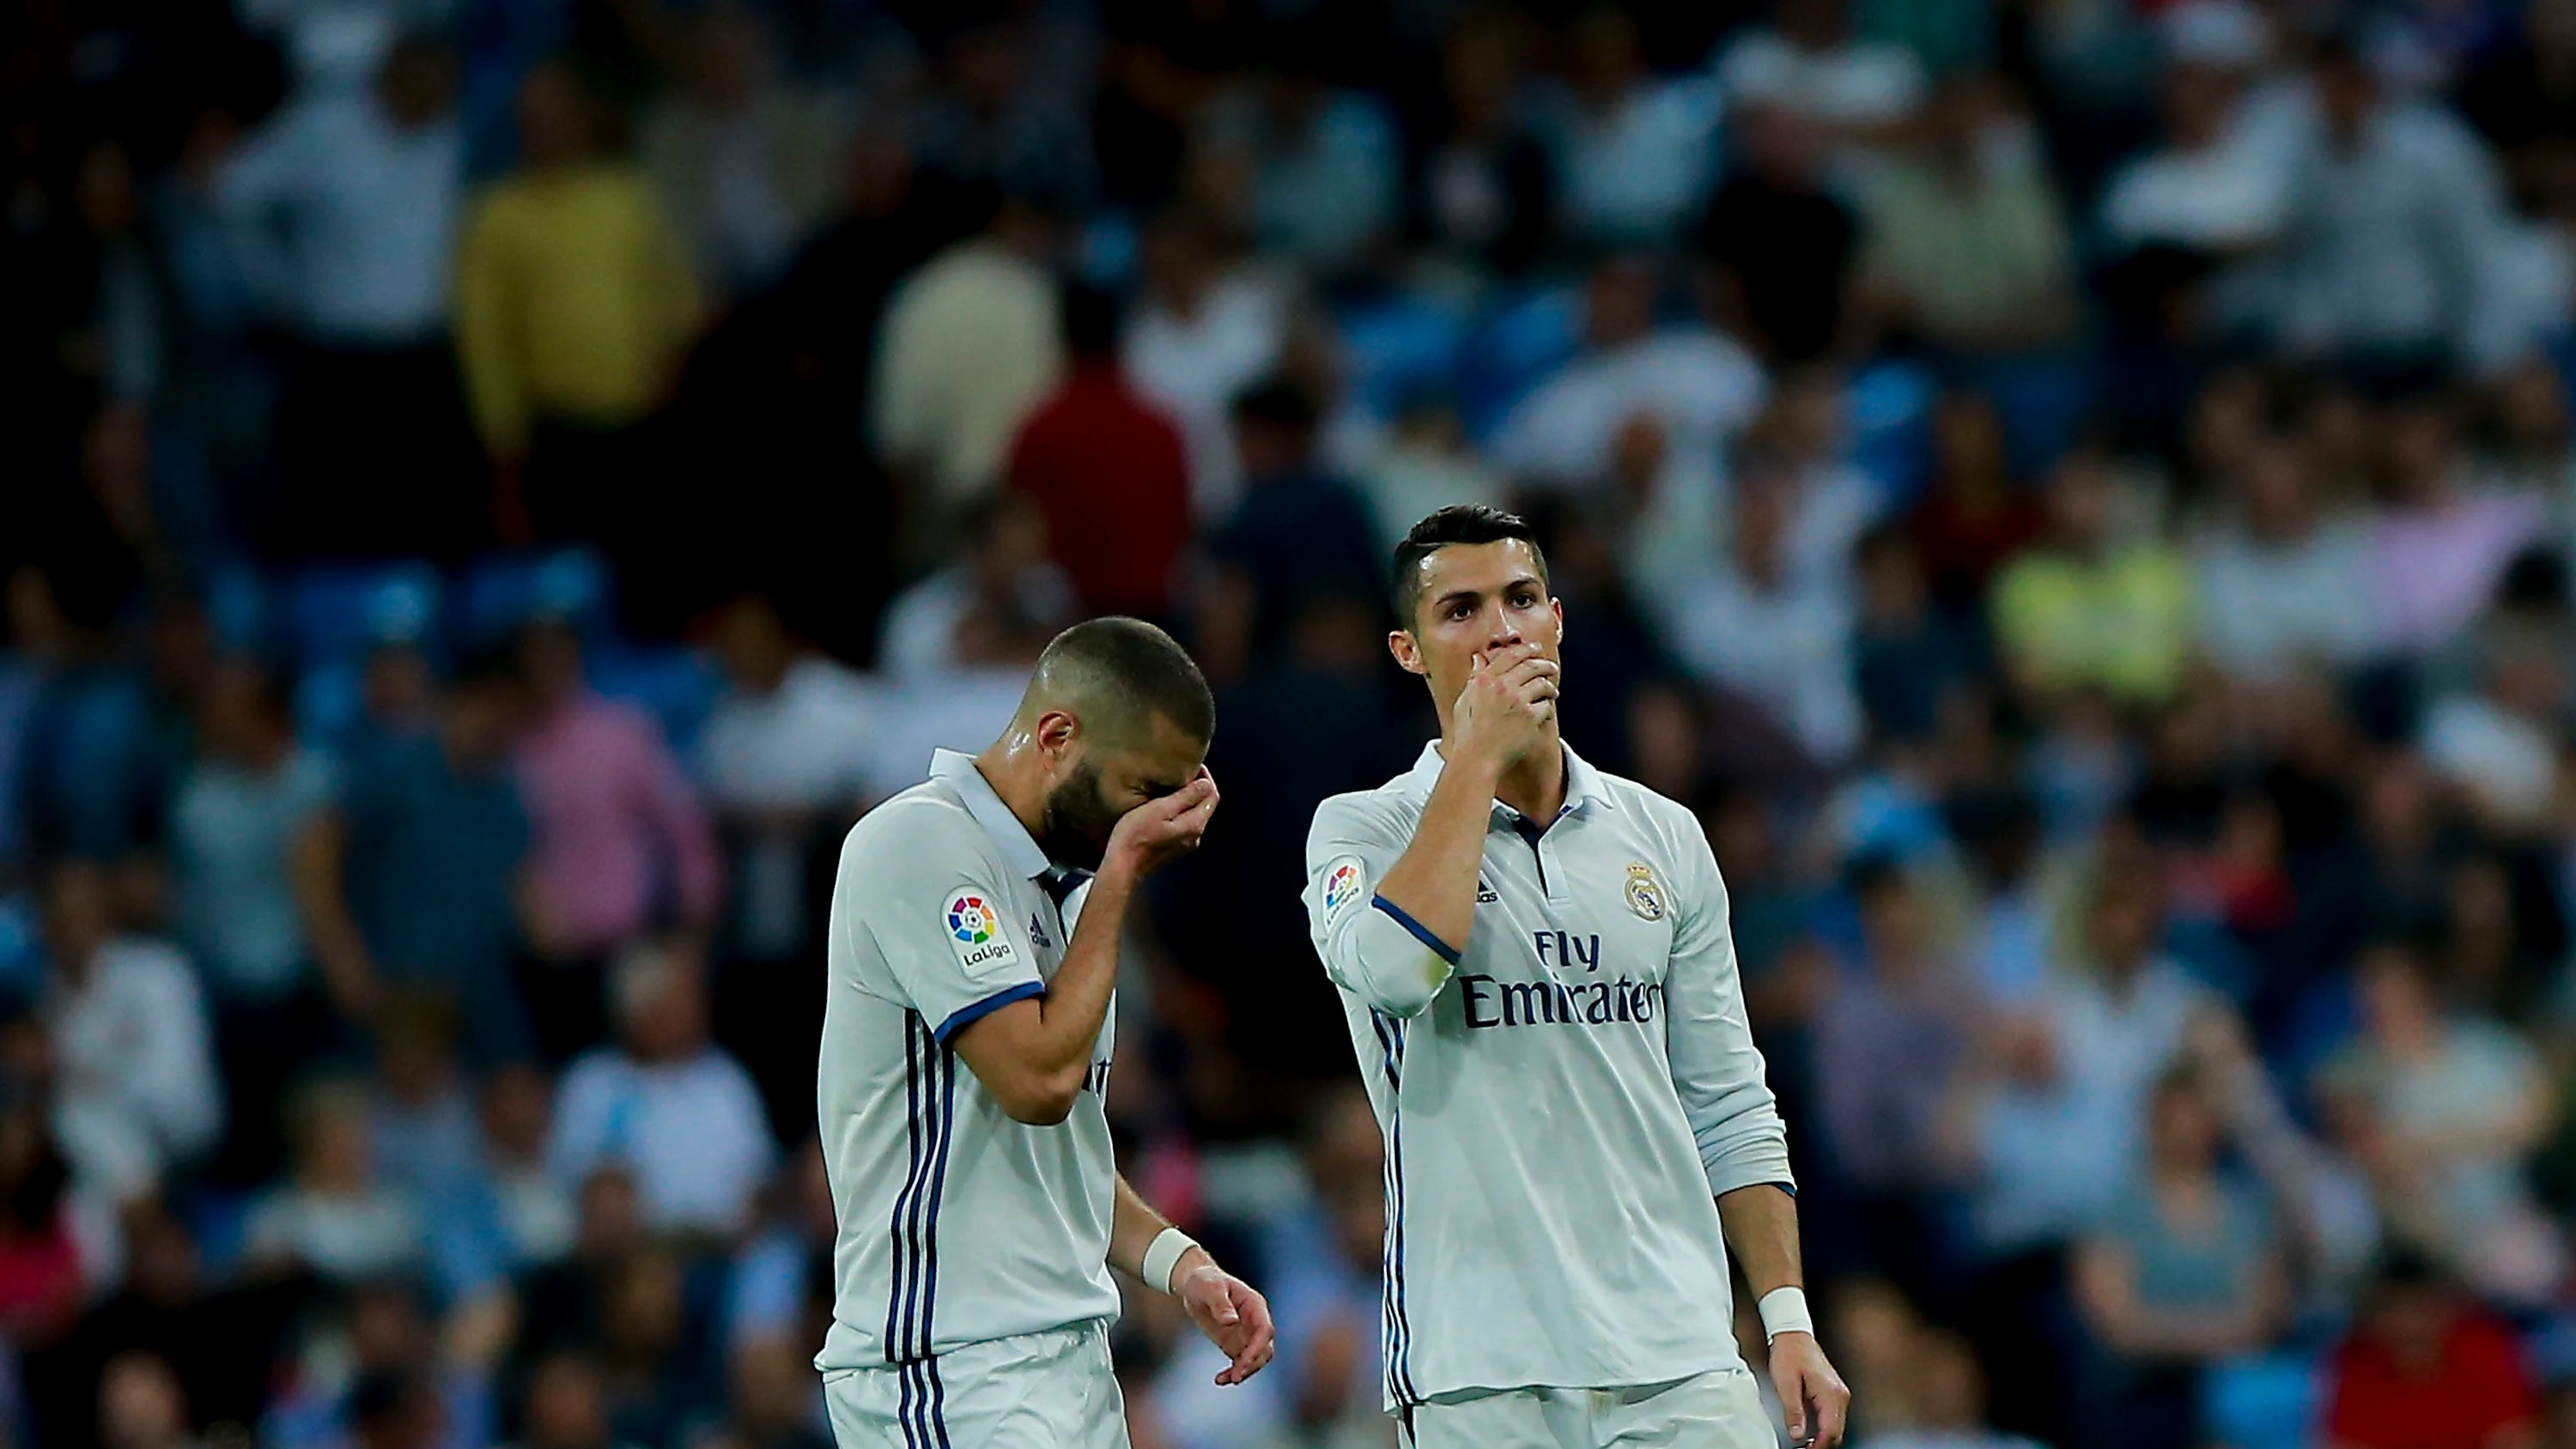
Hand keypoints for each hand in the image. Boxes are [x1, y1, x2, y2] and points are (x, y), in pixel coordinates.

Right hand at [1103, 769, 1219, 881]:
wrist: (1122, 867)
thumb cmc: (1136, 836)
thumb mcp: (1160, 809)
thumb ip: (1185, 797)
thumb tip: (1205, 784)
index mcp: (1195, 825)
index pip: (1211, 795)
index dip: (1205, 778)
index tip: (1192, 766)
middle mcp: (1195, 836)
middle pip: (1205, 805)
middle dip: (1197, 787)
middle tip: (1181, 772)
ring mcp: (1185, 844)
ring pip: (1195, 814)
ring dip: (1188, 798)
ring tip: (1172, 785)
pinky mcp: (1175, 848)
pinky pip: (1185, 823)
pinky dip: (1180, 810)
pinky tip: (1165, 805)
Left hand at [1175, 1261, 1276, 1385]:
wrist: (1196, 1286)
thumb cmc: (1205, 1281)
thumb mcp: (1209, 1288)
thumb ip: (1220, 1303)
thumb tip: (1231, 1321)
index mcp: (1254, 1305)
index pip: (1265, 1329)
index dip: (1257, 1347)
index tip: (1244, 1361)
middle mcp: (1254, 1322)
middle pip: (1264, 1349)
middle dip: (1252, 1364)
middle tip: (1235, 1376)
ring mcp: (1246, 1335)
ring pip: (1255, 1360)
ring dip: (1244, 1372)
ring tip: (1225, 1379)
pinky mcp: (1235, 1344)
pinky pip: (1240, 1363)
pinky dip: (1232, 1373)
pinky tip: (1220, 1380)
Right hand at [1450, 643, 1558, 772]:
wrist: (1477, 759)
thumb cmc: (1469, 734)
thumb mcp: (1465, 700)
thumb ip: (1474, 677)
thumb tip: (1478, 659)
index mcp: (1485, 680)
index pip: (1511, 655)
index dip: (1527, 649)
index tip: (1535, 648)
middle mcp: (1502, 687)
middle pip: (1532, 665)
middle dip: (1545, 665)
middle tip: (1551, 668)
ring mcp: (1517, 701)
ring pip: (1543, 684)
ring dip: (1550, 687)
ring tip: (1552, 692)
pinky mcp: (1530, 717)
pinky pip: (1546, 706)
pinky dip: (1548, 708)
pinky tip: (1545, 713)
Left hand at [1769, 1332, 1849, 1448]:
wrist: (1794, 1336)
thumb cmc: (1790, 1354)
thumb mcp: (1785, 1385)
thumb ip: (1793, 1412)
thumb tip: (1797, 1435)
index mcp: (1830, 1393)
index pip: (1830, 1431)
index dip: (1819, 1446)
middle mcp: (1839, 1395)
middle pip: (1836, 1432)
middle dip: (1822, 1445)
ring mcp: (1839, 1393)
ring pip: (1836, 1426)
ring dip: (1824, 1438)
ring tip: (1806, 1446)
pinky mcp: (1834, 1392)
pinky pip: (1834, 1417)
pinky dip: (1825, 1428)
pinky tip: (1812, 1433)